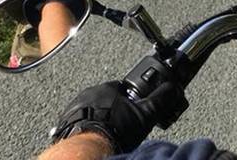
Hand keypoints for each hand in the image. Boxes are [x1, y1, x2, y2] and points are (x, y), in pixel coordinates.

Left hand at [51, 80, 188, 152]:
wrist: (89, 148)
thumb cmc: (114, 131)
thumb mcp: (145, 115)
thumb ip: (159, 101)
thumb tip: (172, 89)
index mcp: (108, 87)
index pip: (121, 88)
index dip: (129, 100)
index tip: (132, 110)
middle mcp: (89, 93)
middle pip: (104, 99)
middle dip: (112, 109)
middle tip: (120, 125)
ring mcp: (75, 107)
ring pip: (90, 110)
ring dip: (98, 118)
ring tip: (107, 133)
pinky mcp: (65, 122)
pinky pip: (77, 122)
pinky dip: (85, 128)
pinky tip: (93, 138)